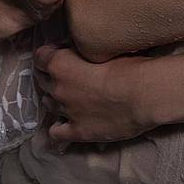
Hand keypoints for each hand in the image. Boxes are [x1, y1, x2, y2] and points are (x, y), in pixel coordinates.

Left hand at [32, 44, 149, 145]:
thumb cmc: (128, 66)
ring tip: (69, 98)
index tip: (59, 53)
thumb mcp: (101, 50)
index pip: (40, 57)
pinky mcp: (78, 131)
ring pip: (48, 105)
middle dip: (50, 76)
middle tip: (66, 75)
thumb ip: (84, 53)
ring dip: (55, 99)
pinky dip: (58, 128)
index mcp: (60, 64)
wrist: (144, 95)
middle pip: (42, 81)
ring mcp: (66, 112)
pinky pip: (56, 133)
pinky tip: (65, 124)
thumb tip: (81, 53)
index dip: (49, 54)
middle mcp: (58, 88)